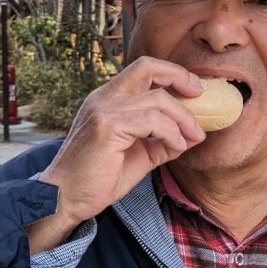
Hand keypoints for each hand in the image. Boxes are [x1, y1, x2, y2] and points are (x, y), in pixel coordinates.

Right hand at [26, 58, 204, 252]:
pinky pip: (152, 121)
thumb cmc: (100, 177)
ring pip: (157, 99)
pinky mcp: (106, 127)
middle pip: (148, 68)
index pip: (143, 68)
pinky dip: (171, 132)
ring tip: (191, 138)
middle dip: (180, 78)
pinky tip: (177, 146)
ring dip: (183, 119)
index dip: (171, 72)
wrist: (66, 200)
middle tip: (200, 98)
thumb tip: (193, 134)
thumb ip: (162, 139)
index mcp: (108, 98)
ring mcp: (103, 110)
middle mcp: (103, 98)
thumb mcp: (140, 153)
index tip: (194, 88)